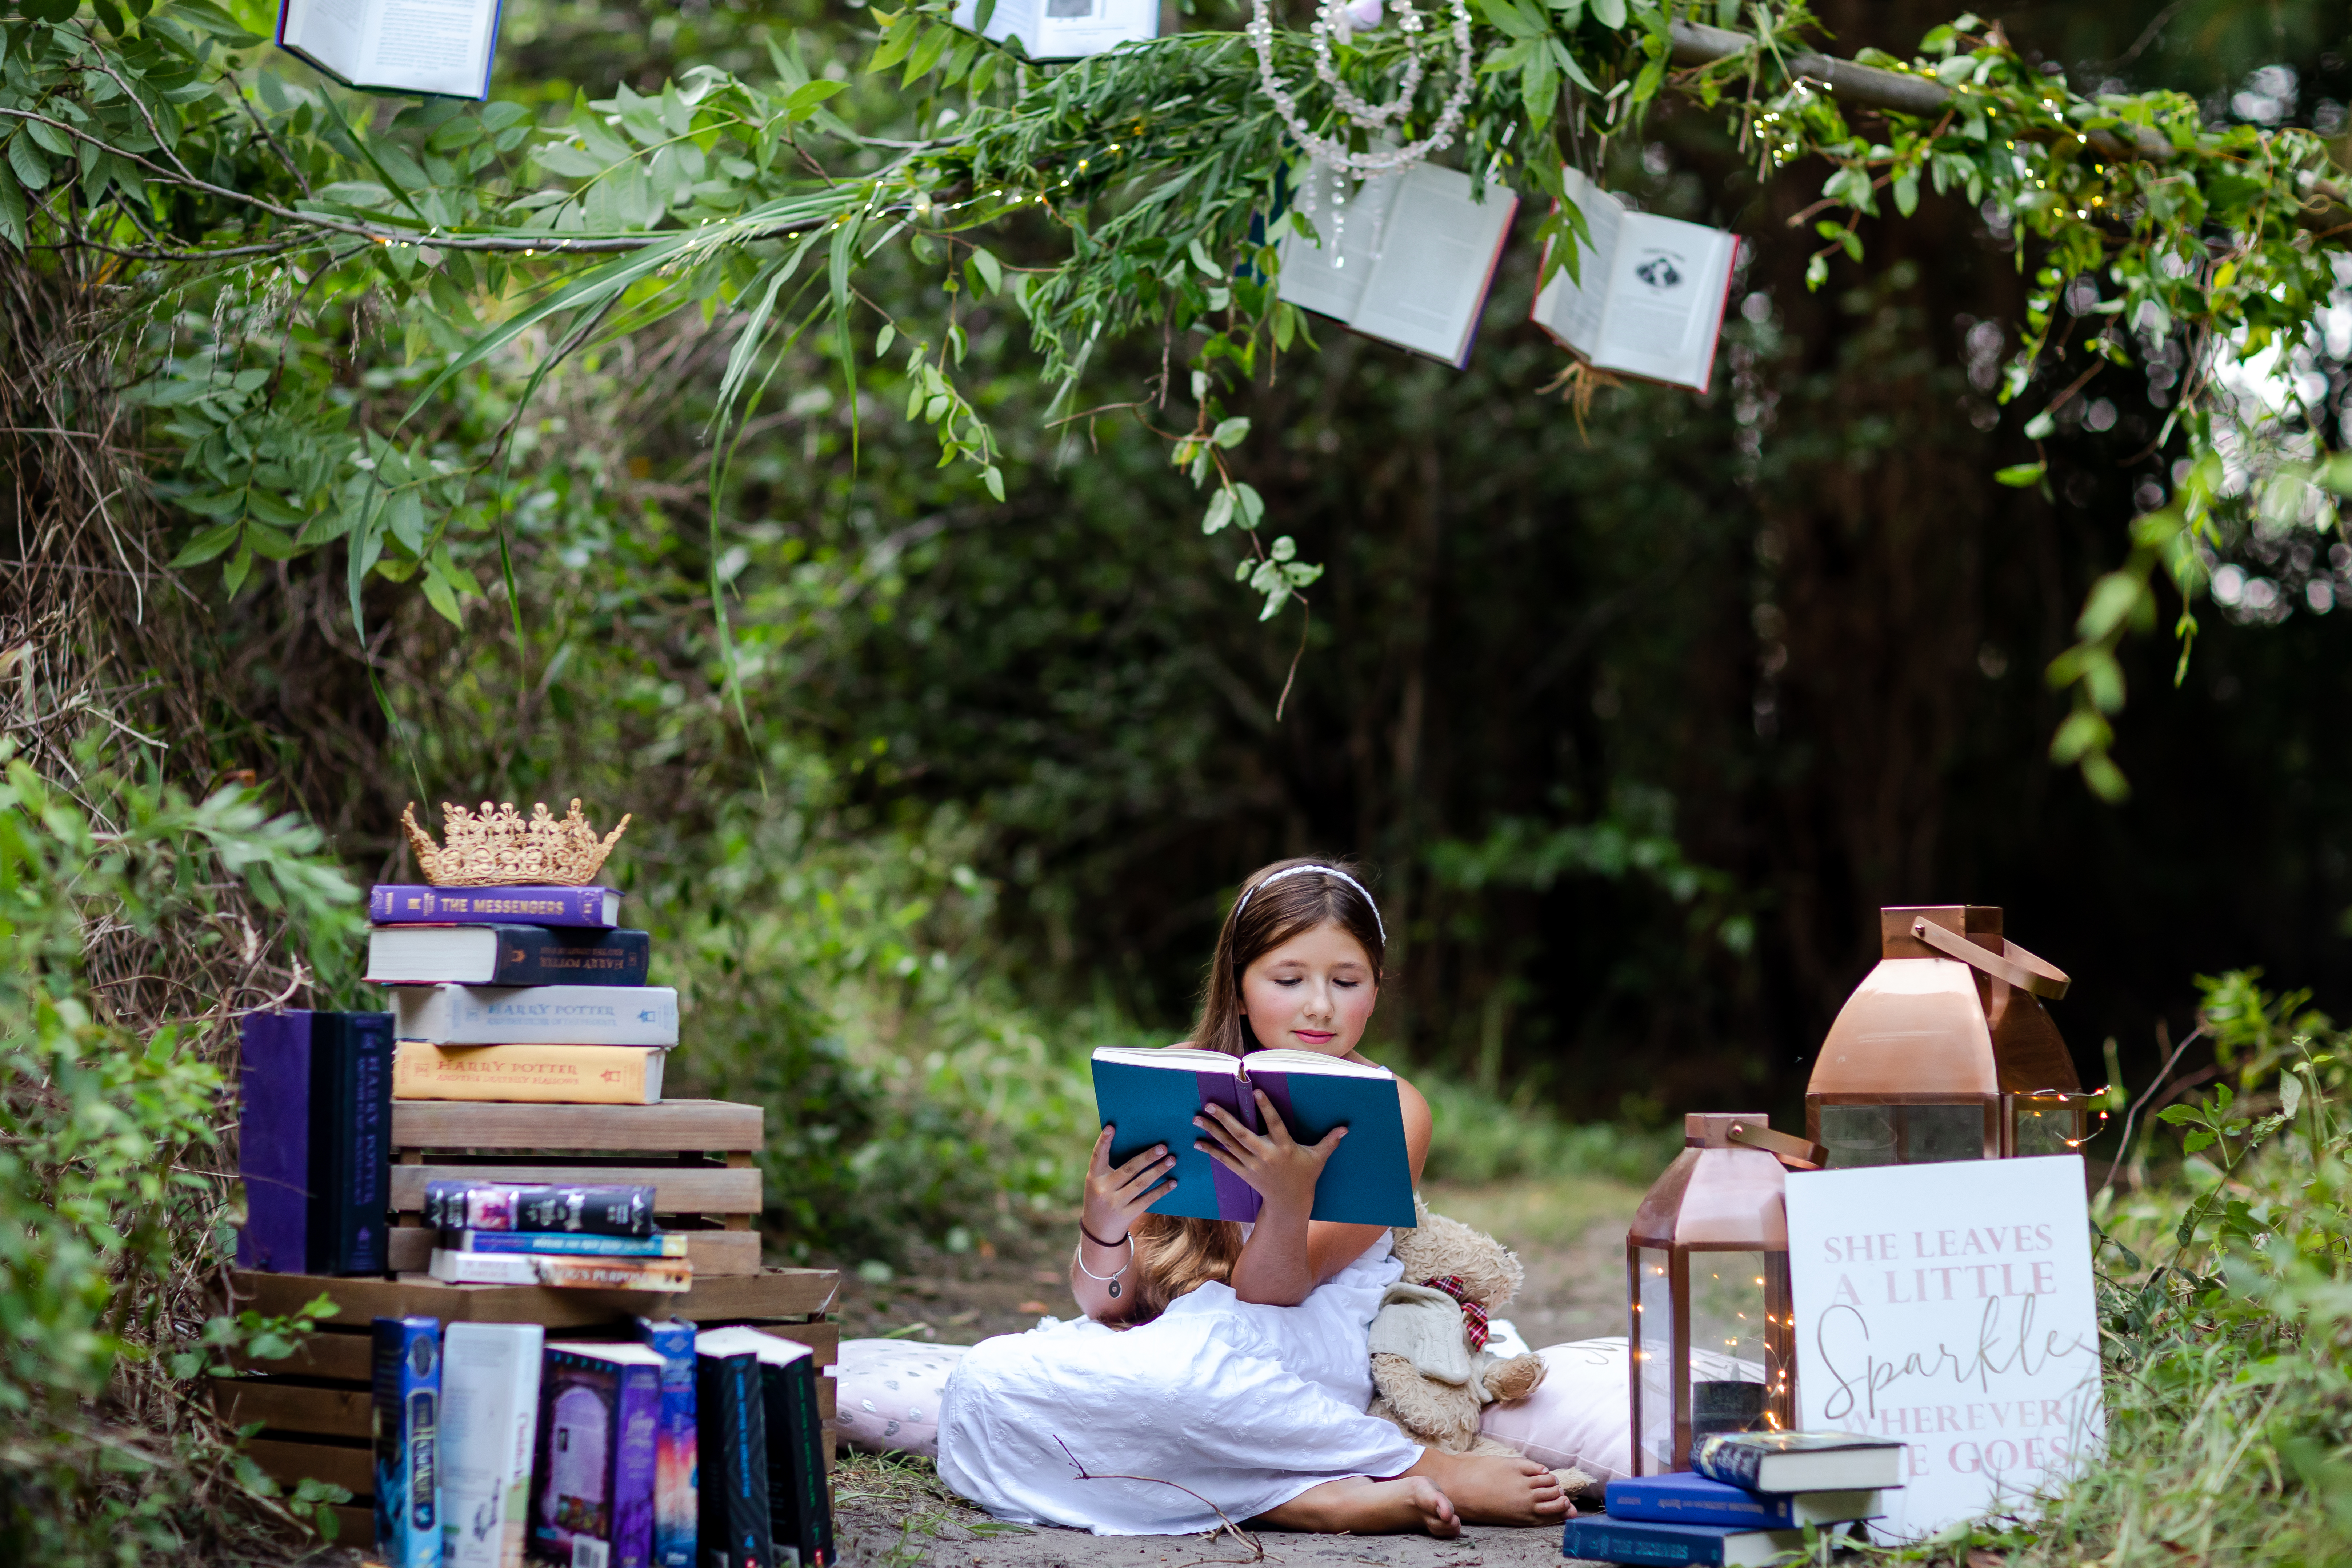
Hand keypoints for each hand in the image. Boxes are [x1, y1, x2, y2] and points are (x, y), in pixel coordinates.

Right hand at [1081, 1125, 1175, 1244]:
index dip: (1103, 1142)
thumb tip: (1137, 1145)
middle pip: (1128, 1169)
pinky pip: (1147, 1200)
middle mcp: (1103, 1190)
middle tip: (1163, 1147)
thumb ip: (1110, 1167)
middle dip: (1147, 1157)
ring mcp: (1115, 1204)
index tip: (1112, 1127)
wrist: (1098, 1231)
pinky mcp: (1127, 1215)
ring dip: (1158, 1171)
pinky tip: (1173, 1182)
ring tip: (1172, 1160)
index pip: (1097, 1156)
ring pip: (1141, 1184)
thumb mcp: (1098, 1182)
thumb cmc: (1101, 1197)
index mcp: (1094, 1177)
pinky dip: (1161, 1190)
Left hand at [1194, 1090, 1345, 1213]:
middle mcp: (1266, 1155)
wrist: (1290, 1203)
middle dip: (1225, 1119)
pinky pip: (1224, 1160)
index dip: (1266, 1108)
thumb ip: (1329, 1141)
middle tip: (1210, 1104)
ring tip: (1197, 1117)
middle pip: (1243, 1135)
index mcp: (1285, 1148)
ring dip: (1212, 1131)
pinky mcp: (1244, 1173)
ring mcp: (1253, 1165)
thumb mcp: (1318, 1158)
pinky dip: (1211, 1151)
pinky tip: (1197, 1142)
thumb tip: (1346, 1128)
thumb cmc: (1305, 1176)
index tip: (1256, 1091)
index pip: (1275, 1124)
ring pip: (1229, 1145)